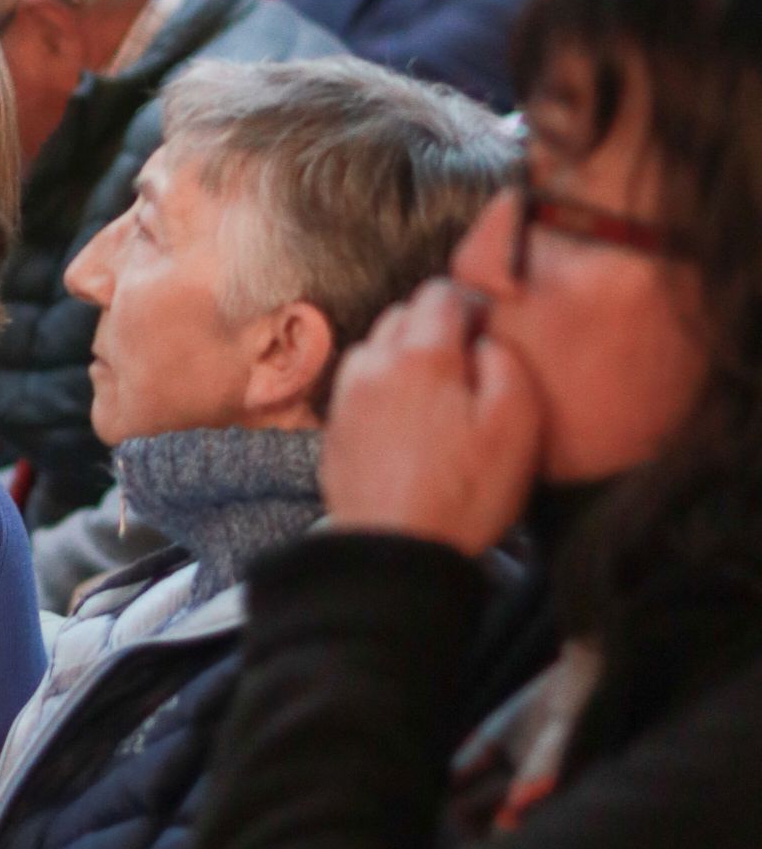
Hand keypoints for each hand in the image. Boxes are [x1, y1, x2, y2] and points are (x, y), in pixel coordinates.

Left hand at [320, 280, 543, 554]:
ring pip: (377, 349)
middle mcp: (373, 364)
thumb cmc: (464, 493)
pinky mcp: (334, 430)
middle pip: (404, 315)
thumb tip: (485, 341)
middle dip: (435, 329)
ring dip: (405, 359)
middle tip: (466, 369)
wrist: (395, 554)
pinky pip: (361, 388)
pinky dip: (383, 391)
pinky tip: (407, 426)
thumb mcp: (514, 425)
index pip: (441, 294)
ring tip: (436, 399)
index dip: (470, 306)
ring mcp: (346, 396)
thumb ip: (505, 365)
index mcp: (419, 354)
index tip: (488, 334)